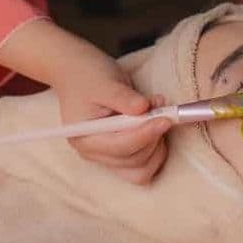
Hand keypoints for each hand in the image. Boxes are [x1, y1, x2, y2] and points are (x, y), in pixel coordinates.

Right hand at [0, 19, 170, 183]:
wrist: (77, 73)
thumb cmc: (88, 75)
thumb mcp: (106, 81)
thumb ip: (124, 97)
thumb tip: (145, 109)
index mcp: (86, 137)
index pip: (121, 146)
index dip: (146, 134)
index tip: (165, 119)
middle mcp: (94, 153)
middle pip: (134, 161)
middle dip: (153, 138)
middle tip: (162, 112)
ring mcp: (106, 156)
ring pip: (142, 169)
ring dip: (157, 146)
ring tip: (157, 116)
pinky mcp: (119, 154)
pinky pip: (142, 165)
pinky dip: (156, 150)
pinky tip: (155, 127)